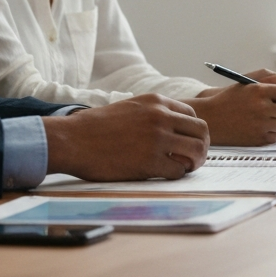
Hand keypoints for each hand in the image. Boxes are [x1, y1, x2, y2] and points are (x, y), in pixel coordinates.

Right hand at [43, 94, 208, 180]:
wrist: (73, 139)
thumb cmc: (96, 127)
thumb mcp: (130, 107)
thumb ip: (153, 113)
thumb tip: (173, 127)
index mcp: (157, 102)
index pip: (193, 115)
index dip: (192, 131)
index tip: (186, 142)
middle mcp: (161, 117)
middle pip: (201, 131)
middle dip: (201, 146)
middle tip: (193, 158)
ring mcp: (157, 139)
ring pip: (196, 151)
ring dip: (195, 162)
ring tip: (185, 167)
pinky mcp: (150, 162)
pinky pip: (179, 170)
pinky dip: (177, 174)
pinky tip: (166, 174)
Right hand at [188, 68, 275, 145]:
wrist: (210, 118)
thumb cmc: (229, 98)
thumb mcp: (245, 82)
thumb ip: (267, 76)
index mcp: (260, 90)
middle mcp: (262, 108)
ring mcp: (261, 125)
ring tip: (270, 119)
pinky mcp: (258, 139)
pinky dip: (271, 132)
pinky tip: (260, 127)